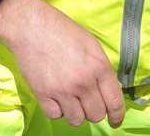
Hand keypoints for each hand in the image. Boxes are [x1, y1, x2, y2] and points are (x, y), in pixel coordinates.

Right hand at [0, 0, 124, 127]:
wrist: (32, 27)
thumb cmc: (64, 31)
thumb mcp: (92, 45)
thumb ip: (103, 69)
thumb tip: (111, 89)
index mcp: (99, 67)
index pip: (114, 102)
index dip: (117, 115)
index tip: (116, 122)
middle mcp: (83, 82)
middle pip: (96, 115)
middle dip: (95, 111)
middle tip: (90, 102)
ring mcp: (62, 90)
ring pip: (77, 120)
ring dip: (77, 113)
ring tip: (73, 100)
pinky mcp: (43, 95)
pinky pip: (56, 116)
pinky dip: (58, 111)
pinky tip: (58, 98)